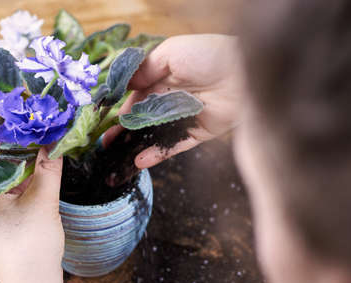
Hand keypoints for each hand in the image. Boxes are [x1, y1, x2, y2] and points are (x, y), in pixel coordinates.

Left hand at [0, 148, 63, 282]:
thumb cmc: (32, 247)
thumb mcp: (44, 203)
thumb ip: (49, 170)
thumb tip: (55, 142)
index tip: (11, 138)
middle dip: (7, 158)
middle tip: (30, 146)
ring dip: (14, 174)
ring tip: (36, 162)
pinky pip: (2, 201)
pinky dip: (17, 190)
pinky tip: (35, 185)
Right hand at [104, 34, 246, 167]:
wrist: (244, 72)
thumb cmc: (208, 55)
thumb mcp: (172, 52)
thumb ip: (147, 68)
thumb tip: (126, 84)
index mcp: (166, 78)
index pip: (139, 96)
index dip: (123, 107)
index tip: (106, 119)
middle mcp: (173, 98)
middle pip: (144, 117)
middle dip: (124, 129)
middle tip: (106, 142)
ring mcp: (185, 117)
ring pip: (156, 134)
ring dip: (136, 145)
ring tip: (116, 156)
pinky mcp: (198, 132)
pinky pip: (175, 146)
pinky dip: (157, 154)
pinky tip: (138, 161)